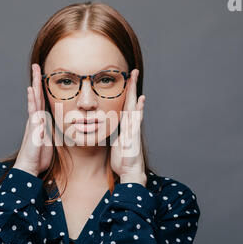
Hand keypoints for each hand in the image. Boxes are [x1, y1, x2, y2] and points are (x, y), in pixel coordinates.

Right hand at [13, 63, 52, 176]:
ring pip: (34, 100)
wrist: (30, 167)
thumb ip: (53, 132)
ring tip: (34, 73)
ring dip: (34, 86)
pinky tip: (32, 91)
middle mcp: (35, 119)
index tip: (43, 74)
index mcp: (41, 121)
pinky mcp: (33, 129)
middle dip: (36, 81)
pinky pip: (33, 111)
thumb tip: (63, 128)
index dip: (42, 87)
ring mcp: (33, 123)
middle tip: (36, 65)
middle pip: (36, 96)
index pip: (41, 100)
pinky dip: (32, 100)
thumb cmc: (40, 156)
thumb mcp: (50, 141)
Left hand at [110, 69, 146, 185]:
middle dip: (132, 87)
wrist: (129, 171)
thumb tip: (100, 127)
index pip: (125, 105)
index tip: (126, 79)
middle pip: (131, 101)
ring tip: (136, 79)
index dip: (125, 92)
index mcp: (124, 125)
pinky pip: (137, 120)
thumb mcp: (113, 142)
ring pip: (135, 107)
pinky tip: (141, 100)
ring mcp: (133, 129)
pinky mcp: (134, 136)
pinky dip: (140, 109)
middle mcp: (130, 124)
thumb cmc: (121, 159)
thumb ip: (111, 133)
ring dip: (135, 92)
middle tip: (133, 71)